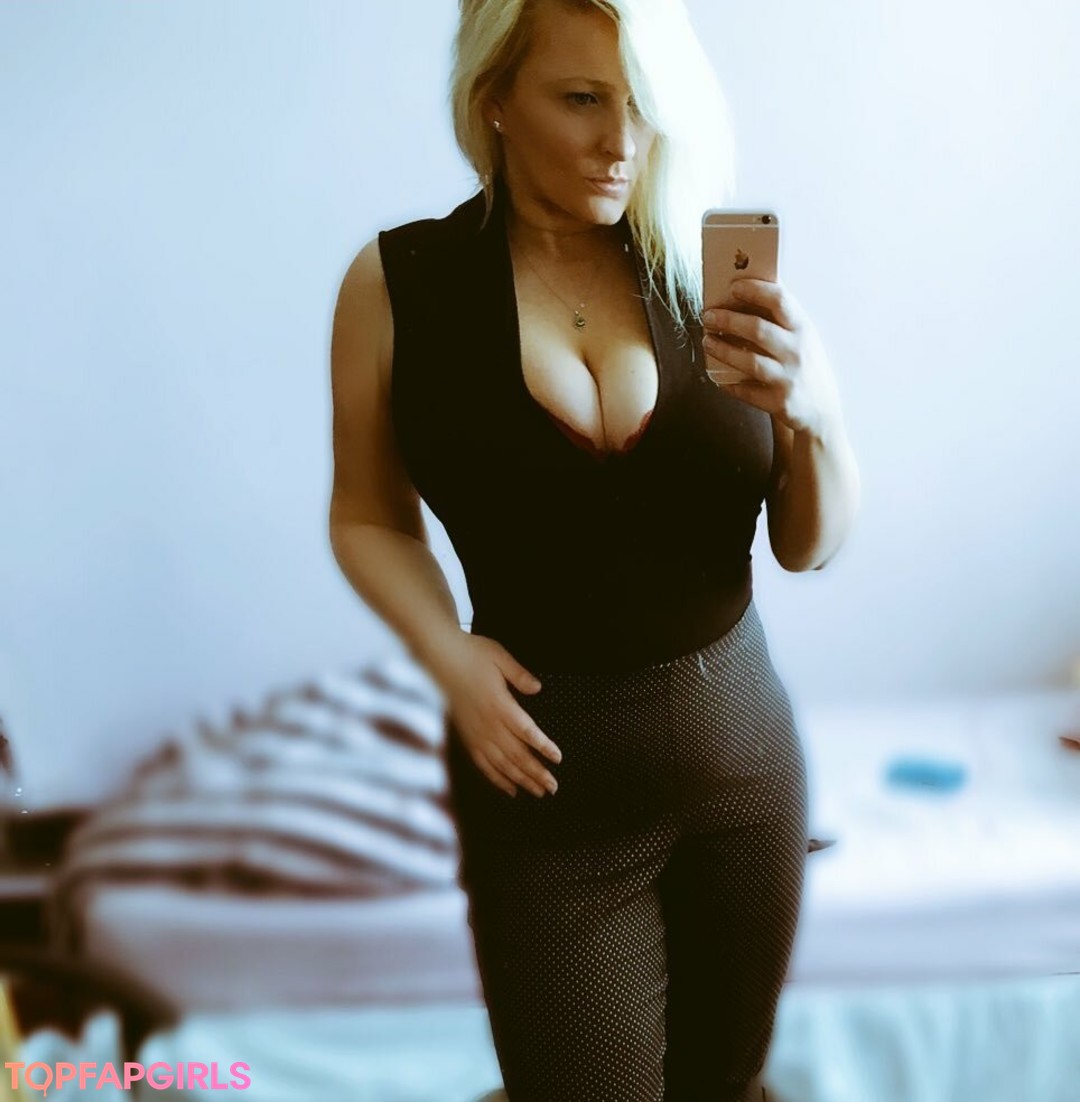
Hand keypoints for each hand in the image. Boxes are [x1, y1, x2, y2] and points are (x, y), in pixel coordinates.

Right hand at [435, 633, 561, 798]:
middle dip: (537, 773)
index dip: (543, 746)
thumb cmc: (471, 653)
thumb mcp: (499, 656)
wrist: (440, 657)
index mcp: (499, 704)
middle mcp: (487, 724)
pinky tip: (511, 790)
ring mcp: (476, 733)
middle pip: (516, 754)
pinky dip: (497, 779)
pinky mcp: (467, 737)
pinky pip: (483, 764)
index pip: (526, 731)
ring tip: (539, 792)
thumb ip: (519, 674)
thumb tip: (538, 688)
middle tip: (554, 787)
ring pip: (501, 764)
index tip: (558, 758)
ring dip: (521, 780)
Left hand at [701, 278, 843, 436]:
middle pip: (758, 329)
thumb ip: (781, 321)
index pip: (780, 301)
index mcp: (803, 329)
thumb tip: (747, 296)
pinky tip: (719, 379)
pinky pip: (746, 391)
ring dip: (723, 350)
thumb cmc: (805, 368)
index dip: (755, 290)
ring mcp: (789, 378)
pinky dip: (730, 385)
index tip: (733, 286)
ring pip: (749, 361)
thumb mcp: (802, 340)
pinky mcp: (780, 402)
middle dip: (728, 320)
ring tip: (707, 341)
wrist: (822, 411)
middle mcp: (797, 351)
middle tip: (708, 315)